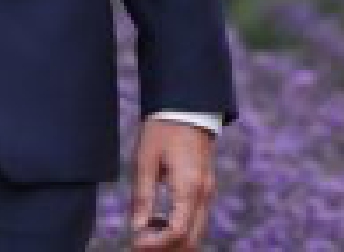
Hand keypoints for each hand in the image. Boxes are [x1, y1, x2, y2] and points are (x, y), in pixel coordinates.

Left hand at [130, 116, 216, 249]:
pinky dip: (180, 231)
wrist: (187, 106)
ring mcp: (208, 192)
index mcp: (189, 187)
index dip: (155, 244)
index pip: (176, 232)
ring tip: (146, 234)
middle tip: (139, 244)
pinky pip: (197, 221)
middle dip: (166, 249)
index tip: (135, 242)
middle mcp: (204, 194)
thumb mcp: (145, 161)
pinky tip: (158, 224)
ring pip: (196, 233)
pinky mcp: (206, 189)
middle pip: (191, 240)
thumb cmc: (163, 130)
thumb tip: (136, 229)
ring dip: (173, 242)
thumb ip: (142, 197)